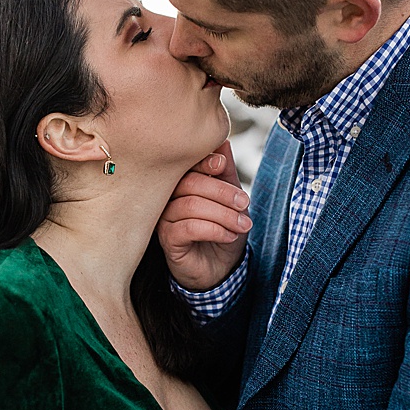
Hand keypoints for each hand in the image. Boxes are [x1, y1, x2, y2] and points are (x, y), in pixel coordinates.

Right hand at [158, 142, 250, 291]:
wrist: (219, 267)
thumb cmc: (222, 229)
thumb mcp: (230, 197)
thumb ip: (225, 171)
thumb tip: (222, 142)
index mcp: (181, 182)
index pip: (185, 164)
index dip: (203, 161)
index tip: (221, 166)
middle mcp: (168, 197)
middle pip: (189, 183)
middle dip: (223, 192)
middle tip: (244, 204)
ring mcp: (164, 218)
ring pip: (190, 205)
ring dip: (223, 215)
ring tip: (243, 225)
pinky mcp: (167, 239)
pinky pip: (187, 227)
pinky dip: (214, 229)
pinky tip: (229, 236)